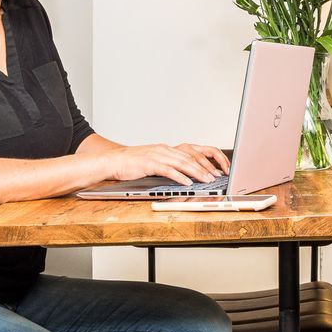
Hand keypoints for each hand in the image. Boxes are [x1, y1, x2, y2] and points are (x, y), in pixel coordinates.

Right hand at [109, 143, 226, 185]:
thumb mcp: (154, 161)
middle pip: (190, 157)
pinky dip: (179, 176)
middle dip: (205, 167)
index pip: (192, 152)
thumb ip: (168, 164)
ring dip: (197, 172)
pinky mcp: (149, 164)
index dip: (206, 160)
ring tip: (207, 180)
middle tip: (216, 176)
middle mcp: (165, 150)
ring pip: (182, 163)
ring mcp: (157, 155)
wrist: (114, 161)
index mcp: (167, 149)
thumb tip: (185, 174)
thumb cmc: (133, 163)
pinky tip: (187, 182)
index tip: (217, 168)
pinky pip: (168, 170)